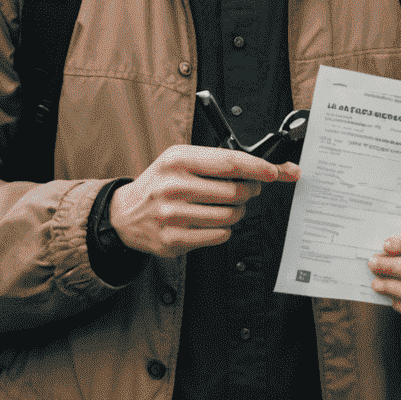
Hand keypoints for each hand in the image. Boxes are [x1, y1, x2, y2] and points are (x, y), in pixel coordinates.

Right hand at [109, 146, 299, 257]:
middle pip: (234, 192)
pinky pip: (219, 236)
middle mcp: (174, 186)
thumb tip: (264, 168)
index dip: (257, 168)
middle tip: (248, 190)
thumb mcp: (181, 160)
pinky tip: (212, 222)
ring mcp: (173, 215)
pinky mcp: (174, 240)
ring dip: (237, 212)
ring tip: (227, 207)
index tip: (274, 172)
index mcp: (178, 160)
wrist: (126, 214)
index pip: (229, 162)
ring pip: (230, 216)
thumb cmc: (161, 183)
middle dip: (250, 192)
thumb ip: (217, 160)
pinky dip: (224, 230)